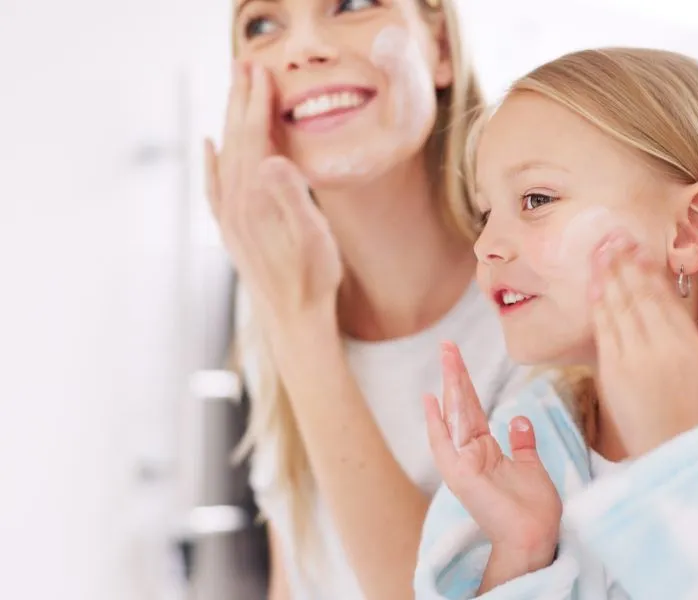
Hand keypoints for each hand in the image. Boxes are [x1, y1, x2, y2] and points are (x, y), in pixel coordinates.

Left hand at [204, 62, 341, 330]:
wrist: (293, 321)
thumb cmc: (312, 281)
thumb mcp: (314, 239)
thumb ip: (293, 197)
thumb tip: (272, 160)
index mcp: (255, 202)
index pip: (253, 139)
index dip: (257, 104)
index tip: (262, 73)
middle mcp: (234, 206)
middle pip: (234, 141)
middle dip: (239, 101)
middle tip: (245, 66)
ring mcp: (229, 219)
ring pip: (224, 158)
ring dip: (229, 122)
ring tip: (234, 93)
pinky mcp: (232, 230)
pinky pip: (215, 185)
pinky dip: (212, 160)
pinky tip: (210, 147)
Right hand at [423, 342, 560, 569]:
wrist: (536, 537)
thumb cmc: (535, 510)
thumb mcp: (530, 467)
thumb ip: (522, 443)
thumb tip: (519, 419)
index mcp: (485, 451)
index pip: (472, 409)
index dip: (465, 384)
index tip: (456, 360)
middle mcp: (470, 454)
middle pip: (460, 406)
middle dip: (455, 374)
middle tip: (447, 345)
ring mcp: (462, 464)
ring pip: (454, 416)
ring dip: (450, 385)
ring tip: (446, 356)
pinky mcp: (460, 475)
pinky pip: (444, 444)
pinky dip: (436, 423)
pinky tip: (431, 400)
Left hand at [589, 229, 697, 457]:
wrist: (669, 453)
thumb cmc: (694, 424)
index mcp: (690, 346)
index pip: (667, 299)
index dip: (650, 271)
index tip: (640, 250)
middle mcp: (664, 344)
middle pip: (641, 293)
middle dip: (626, 262)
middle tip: (614, 237)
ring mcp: (636, 354)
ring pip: (620, 304)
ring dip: (609, 274)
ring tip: (601, 250)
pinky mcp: (613, 368)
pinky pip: (605, 328)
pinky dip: (599, 303)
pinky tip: (594, 283)